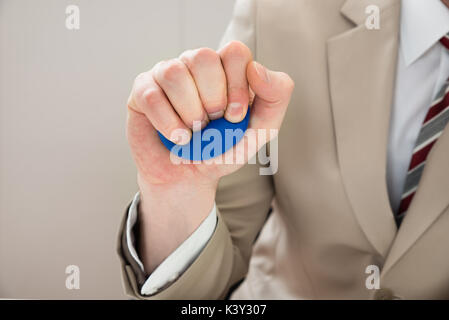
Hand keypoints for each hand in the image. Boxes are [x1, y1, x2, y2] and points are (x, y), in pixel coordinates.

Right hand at [126, 41, 293, 272]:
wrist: (188, 177)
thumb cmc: (221, 149)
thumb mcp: (260, 130)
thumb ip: (276, 97)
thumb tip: (257, 68)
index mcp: (225, 68)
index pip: (234, 52)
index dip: (238, 85)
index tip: (236, 116)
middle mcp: (195, 65)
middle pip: (203, 57)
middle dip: (213, 100)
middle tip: (212, 124)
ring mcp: (166, 74)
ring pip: (174, 73)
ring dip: (189, 112)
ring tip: (193, 132)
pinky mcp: (142, 91)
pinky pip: (151, 95)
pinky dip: (168, 123)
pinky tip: (177, 138)